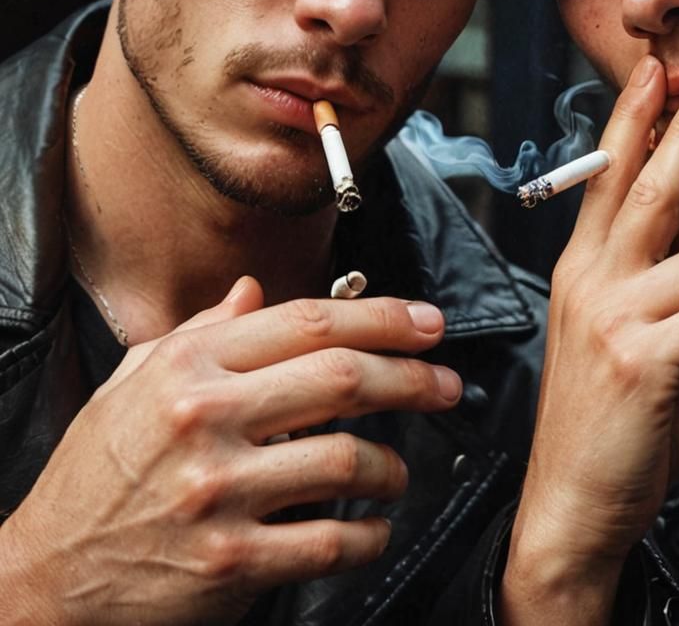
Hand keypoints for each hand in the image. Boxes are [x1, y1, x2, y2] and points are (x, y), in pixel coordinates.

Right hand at [0, 276, 460, 624]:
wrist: (46, 574)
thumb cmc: (98, 470)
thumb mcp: (135, 380)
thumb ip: (202, 330)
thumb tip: (254, 290)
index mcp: (191, 366)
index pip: (310, 322)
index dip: (383, 316)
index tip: (426, 324)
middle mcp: (207, 419)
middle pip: (344, 378)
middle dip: (413, 377)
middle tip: (446, 382)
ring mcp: (220, 492)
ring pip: (348, 459)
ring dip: (393, 465)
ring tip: (399, 468)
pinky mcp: (231, 561)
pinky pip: (330, 540)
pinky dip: (369, 534)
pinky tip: (373, 526)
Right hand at [501, 56, 678, 623]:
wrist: (571, 499)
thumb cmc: (605, 416)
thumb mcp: (618, 336)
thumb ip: (657, 283)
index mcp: (579, 268)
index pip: (604, 177)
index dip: (632, 119)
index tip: (657, 73)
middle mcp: (589, 280)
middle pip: (650, 185)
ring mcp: (613, 317)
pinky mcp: (644, 360)